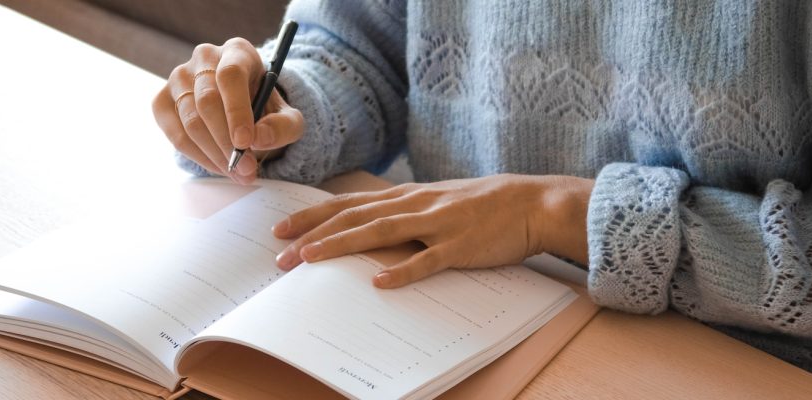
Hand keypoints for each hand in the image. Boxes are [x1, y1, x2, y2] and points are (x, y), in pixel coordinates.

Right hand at [152, 38, 304, 183]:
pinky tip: (218, 166)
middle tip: (246, 169)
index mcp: (237, 52)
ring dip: (215, 154)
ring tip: (238, 173)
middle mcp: (204, 58)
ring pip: (191, 121)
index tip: (245, 142)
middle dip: (226, 142)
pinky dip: (198, 157)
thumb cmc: (265, 110)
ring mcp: (179, 78)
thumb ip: (283, 126)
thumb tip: (259, 139)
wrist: (244, 112)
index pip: (230, 75)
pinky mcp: (162, 101)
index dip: (236, 110)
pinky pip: (176, 135)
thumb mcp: (288, 118)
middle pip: (207, 101)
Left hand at [272, 174, 593, 287]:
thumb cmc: (483, 205)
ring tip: (309, 258)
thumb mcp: (437, 202)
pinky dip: (403, 270)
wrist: (531, 203)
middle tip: (279, 252)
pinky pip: (427, 260)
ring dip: (340, 245)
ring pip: (379, 232)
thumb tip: (371, 228)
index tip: (281, 228)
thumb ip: (404, 214)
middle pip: (353, 218)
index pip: (349, 204)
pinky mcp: (459, 246)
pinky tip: (380, 282)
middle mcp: (414, 205)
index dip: (313, 216)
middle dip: (313, 234)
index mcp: (407, 196)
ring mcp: (436, 224)